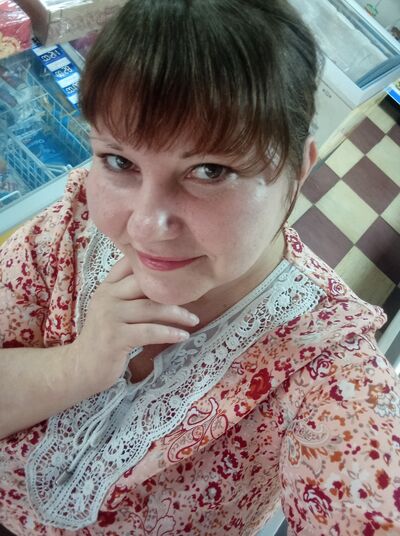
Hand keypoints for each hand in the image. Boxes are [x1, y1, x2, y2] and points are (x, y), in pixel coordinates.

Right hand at [70, 256, 198, 391]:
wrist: (81, 368)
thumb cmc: (105, 338)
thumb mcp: (114, 310)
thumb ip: (131, 295)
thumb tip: (168, 287)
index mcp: (108, 287)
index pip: (130, 265)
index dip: (154, 262)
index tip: (180, 266)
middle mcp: (107, 296)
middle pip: (145, 283)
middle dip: (173, 289)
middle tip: (197, 294)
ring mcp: (109, 316)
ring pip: (150, 308)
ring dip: (177, 313)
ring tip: (193, 319)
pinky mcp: (115, 337)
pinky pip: (149, 331)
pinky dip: (168, 333)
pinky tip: (183, 336)